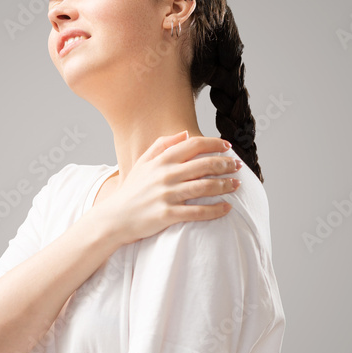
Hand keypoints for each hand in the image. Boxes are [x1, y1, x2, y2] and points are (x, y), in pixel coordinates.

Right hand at [96, 131, 241, 245]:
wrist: (114, 218)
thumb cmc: (132, 190)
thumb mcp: (142, 162)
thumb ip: (162, 145)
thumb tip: (184, 134)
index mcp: (161, 160)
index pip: (194, 145)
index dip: (214, 144)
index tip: (228, 147)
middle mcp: (165, 175)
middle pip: (204, 165)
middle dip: (225, 165)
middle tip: (237, 167)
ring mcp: (167, 195)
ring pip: (204, 187)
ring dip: (224, 185)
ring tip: (237, 185)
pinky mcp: (168, 214)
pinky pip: (197, 212)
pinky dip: (215, 210)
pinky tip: (227, 208)